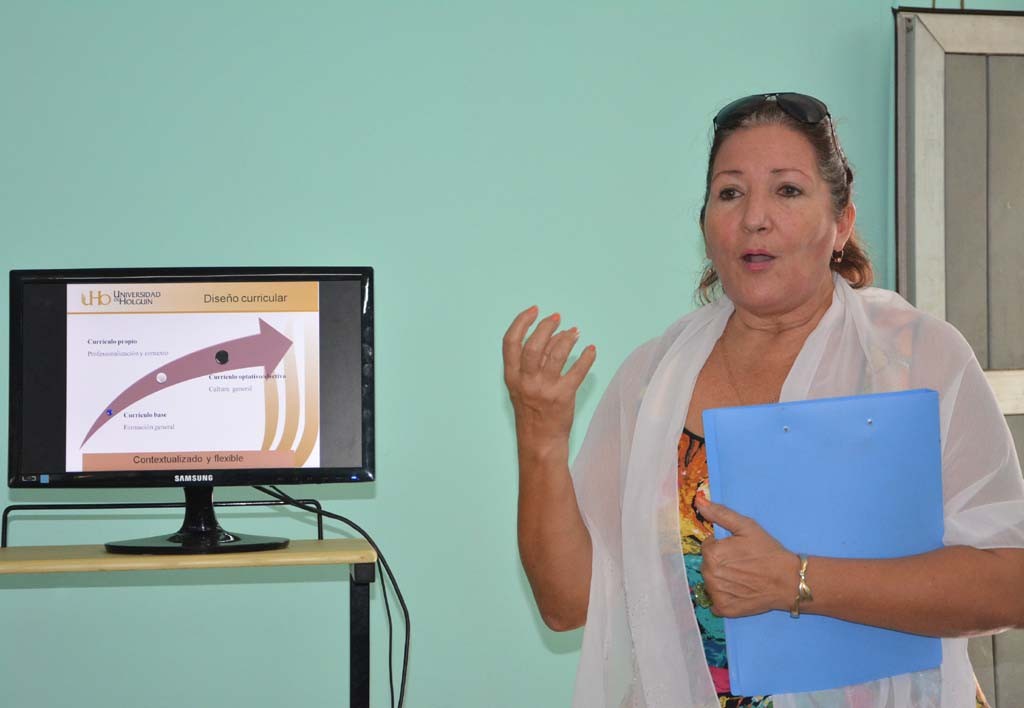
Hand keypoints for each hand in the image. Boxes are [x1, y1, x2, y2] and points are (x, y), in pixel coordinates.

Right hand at [502, 306, 595, 459]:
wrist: (540, 440)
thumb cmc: (532, 409)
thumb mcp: (522, 385)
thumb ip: (534, 361)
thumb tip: (555, 333)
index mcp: (511, 376)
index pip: (510, 342)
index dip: (522, 322)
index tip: (534, 310)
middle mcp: (526, 381)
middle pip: (533, 345)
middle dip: (546, 327)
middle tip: (557, 318)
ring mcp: (545, 389)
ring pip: (556, 355)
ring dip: (567, 338)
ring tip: (575, 331)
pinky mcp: (563, 397)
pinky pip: (578, 371)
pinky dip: (586, 357)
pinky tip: (590, 350)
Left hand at [696, 497, 799, 617]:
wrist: (788, 580)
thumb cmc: (767, 551)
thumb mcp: (746, 526)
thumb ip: (720, 513)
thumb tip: (699, 501)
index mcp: (711, 553)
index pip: (708, 547)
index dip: (723, 546)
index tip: (739, 550)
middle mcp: (709, 575)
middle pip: (708, 565)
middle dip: (721, 562)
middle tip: (742, 563)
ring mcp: (716, 594)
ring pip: (711, 582)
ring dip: (722, 579)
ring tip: (743, 577)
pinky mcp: (724, 609)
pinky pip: (716, 601)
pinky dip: (725, 597)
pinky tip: (740, 591)